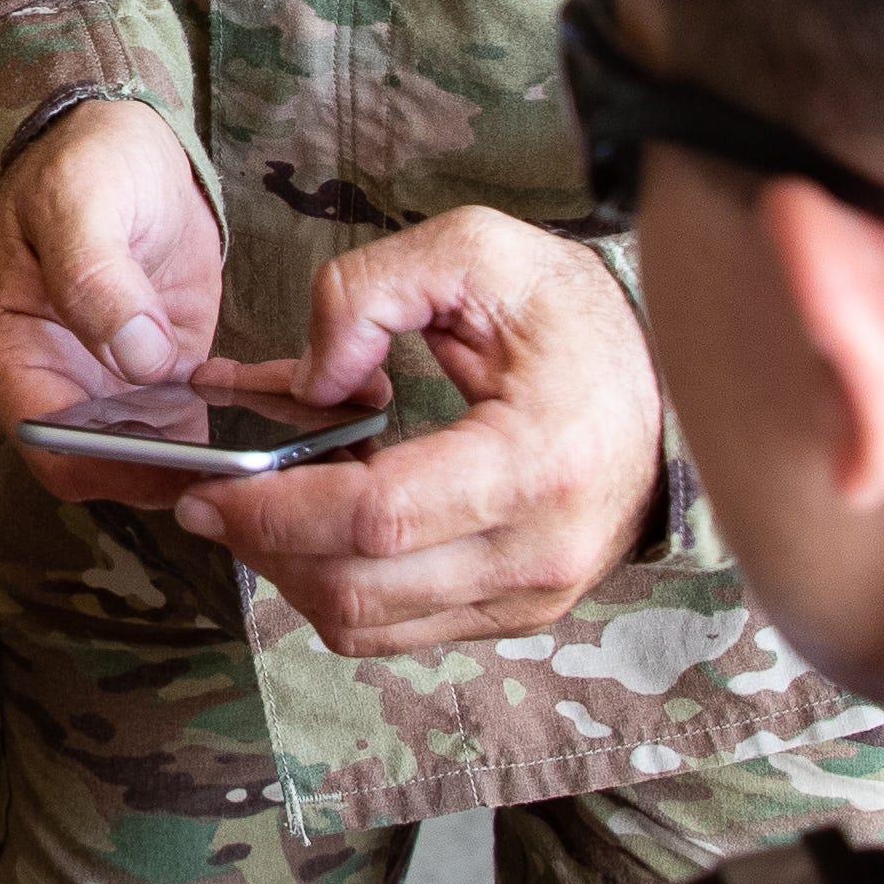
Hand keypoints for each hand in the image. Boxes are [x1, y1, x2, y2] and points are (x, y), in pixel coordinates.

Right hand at [0, 101, 226, 497]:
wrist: (126, 150)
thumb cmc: (84, 164)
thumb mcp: (81, 199)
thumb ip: (96, 276)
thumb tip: (136, 357)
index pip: (47, 441)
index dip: (112, 464)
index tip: (185, 459)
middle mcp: (39, 385)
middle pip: (93, 467)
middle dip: (161, 473)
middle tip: (241, 466)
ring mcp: (94, 393)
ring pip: (140, 463)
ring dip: (196, 463)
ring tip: (261, 450)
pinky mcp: (148, 389)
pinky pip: (179, 437)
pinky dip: (217, 439)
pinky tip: (260, 424)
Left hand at [176, 208, 666, 654]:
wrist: (674, 384)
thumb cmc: (578, 317)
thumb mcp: (478, 252)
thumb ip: (370, 291)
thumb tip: (307, 377)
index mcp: (537, 462)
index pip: (376, 520)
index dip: (274, 510)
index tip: (208, 489)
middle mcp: (540, 551)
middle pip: (359, 589)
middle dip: (263, 549)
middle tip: (210, 501)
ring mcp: (534, 595)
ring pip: (369, 626)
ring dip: (292, 577)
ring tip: (260, 512)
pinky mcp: (521, 613)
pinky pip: (400, 631)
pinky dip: (339, 589)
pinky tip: (321, 532)